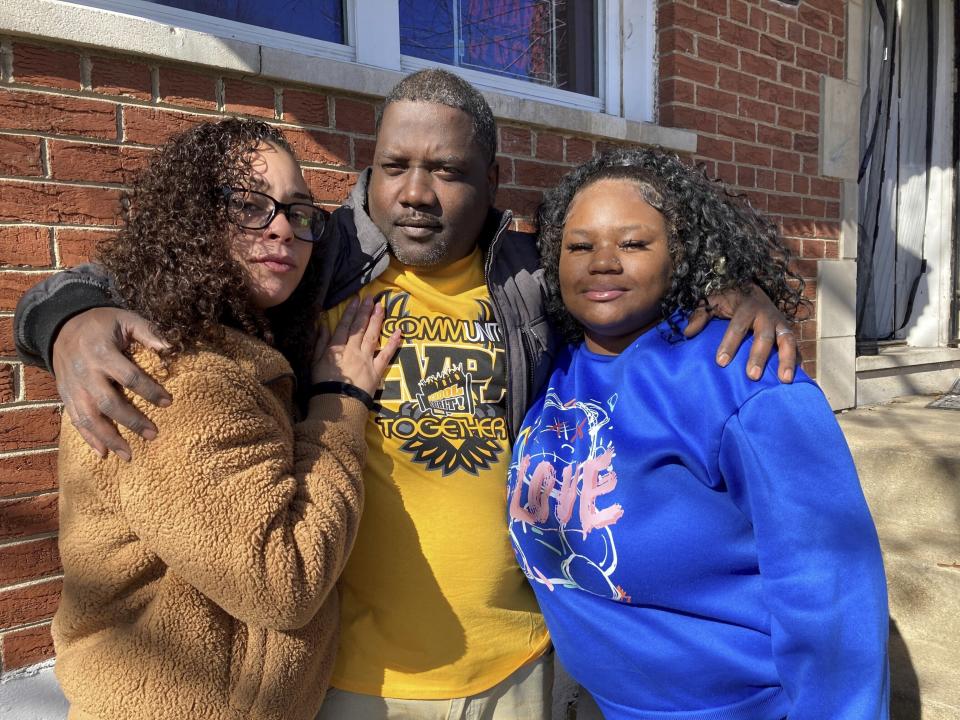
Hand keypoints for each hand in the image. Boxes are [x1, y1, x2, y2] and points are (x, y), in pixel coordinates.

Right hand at [52, 308, 171, 460]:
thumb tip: (169, 347)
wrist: (61, 325)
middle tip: (154, 435)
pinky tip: (104, 454)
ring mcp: (73, 387)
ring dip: (109, 439)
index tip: (169, 402)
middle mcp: (85, 372)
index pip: (128, 376)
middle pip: (108, 402)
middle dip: (131, 421)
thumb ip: (147, 331)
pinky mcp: (66, 396)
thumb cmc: (101, 324)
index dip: (149, 390)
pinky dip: (88, 439)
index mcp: (101, 352)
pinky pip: (75, 421)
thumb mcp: (125, 318)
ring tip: (129, 455)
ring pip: (89, 418)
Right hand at [311, 297, 401, 395]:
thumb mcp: (314, 363)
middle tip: (372, 298)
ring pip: (373, 336)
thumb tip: (322, 324)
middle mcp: (353, 350)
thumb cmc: (322, 386)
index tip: (356, 300)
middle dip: (366, 311)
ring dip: (377, 320)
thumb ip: (320, 343)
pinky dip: (394, 343)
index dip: (351, 312)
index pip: (344, 326)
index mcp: (336, 348)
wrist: (336, 405)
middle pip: (360, 328)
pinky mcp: (376, 371)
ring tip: (382, 307)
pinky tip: (399, 332)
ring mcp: (366, 359)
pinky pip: (386, 355)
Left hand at [684, 284, 797, 382]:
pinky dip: (797, 361)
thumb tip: (687, 333)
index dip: (729, 344)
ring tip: (783, 380)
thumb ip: (700, 315)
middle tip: (752, 376)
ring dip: (786, 360)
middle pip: (764, 336)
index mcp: (746, 306)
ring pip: (787, 340)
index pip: (737, 326)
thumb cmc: (729, 299)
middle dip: (758, 356)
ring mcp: (780, 323)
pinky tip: (795, 377)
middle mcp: (766, 314)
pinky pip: (797, 347)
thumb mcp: (712, 301)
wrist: (752, 288)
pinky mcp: (788, 332)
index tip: (721, 362)